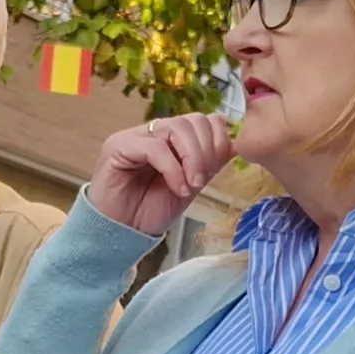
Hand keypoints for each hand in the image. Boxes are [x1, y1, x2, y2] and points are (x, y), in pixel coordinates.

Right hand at [91, 113, 236, 236]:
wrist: (120, 233)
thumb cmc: (149, 211)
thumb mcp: (189, 186)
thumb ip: (207, 164)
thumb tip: (236, 145)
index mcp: (170, 138)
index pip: (202, 120)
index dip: (217, 139)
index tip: (218, 167)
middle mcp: (152, 132)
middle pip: (191, 120)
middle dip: (206, 150)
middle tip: (202, 181)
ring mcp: (134, 136)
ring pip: (175, 128)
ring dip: (192, 158)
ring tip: (191, 186)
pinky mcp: (118, 146)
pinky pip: (154, 147)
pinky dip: (173, 169)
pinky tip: (178, 188)